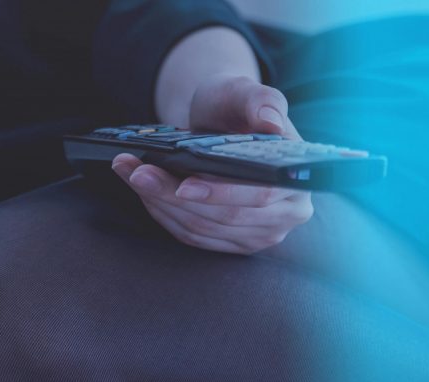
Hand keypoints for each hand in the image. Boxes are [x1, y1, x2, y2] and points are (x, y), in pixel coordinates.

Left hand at [115, 75, 312, 253]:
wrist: (221, 123)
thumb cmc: (235, 107)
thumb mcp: (244, 92)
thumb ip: (261, 101)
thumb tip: (271, 122)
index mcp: (297, 179)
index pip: (259, 195)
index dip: (219, 193)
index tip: (182, 185)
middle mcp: (286, 213)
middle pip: (222, 216)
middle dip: (172, 194)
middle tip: (137, 172)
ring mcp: (258, 233)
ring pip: (200, 228)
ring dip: (158, 202)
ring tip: (131, 173)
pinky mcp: (230, 241)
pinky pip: (190, 234)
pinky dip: (161, 212)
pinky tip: (141, 188)